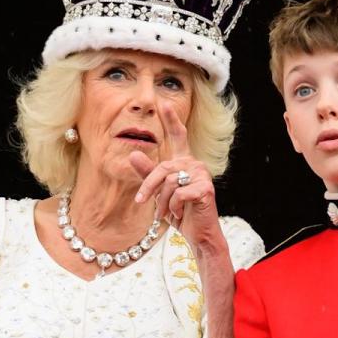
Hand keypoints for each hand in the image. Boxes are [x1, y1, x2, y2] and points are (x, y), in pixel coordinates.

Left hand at [130, 102, 220, 246]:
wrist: (198, 234)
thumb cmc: (180, 212)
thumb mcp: (160, 194)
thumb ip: (147, 174)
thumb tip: (132, 154)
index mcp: (184, 162)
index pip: (178, 136)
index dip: (171, 120)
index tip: (164, 103)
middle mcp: (195, 164)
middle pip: (163, 168)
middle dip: (149, 186)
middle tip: (140, 201)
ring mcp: (202, 175)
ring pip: (169, 183)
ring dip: (162, 202)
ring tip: (165, 213)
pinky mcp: (205, 189)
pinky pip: (179, 194)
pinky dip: (174, 207)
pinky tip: (179, 214)